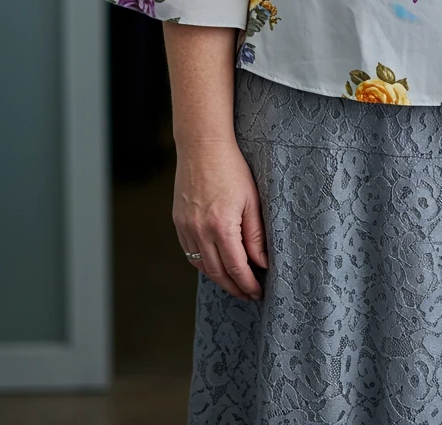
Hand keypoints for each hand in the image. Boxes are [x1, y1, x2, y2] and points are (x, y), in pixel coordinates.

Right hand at [173, 137, 268, 301]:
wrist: (202, 146)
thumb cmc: (231, 168)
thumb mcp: (252, 200)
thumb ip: (256, 235)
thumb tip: (262, 263)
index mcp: (221, 226)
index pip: (236, 268)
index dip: (248, 284)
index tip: (258, 292)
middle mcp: (199, 231)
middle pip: (217, 273)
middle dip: (234, 288)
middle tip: (248, 295)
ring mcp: (186, 227)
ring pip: (202, 265)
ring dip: (218, 278)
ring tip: (234, 283)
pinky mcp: (178, 222)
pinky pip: (190, 252)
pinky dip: (203, 263)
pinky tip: (215, 264)